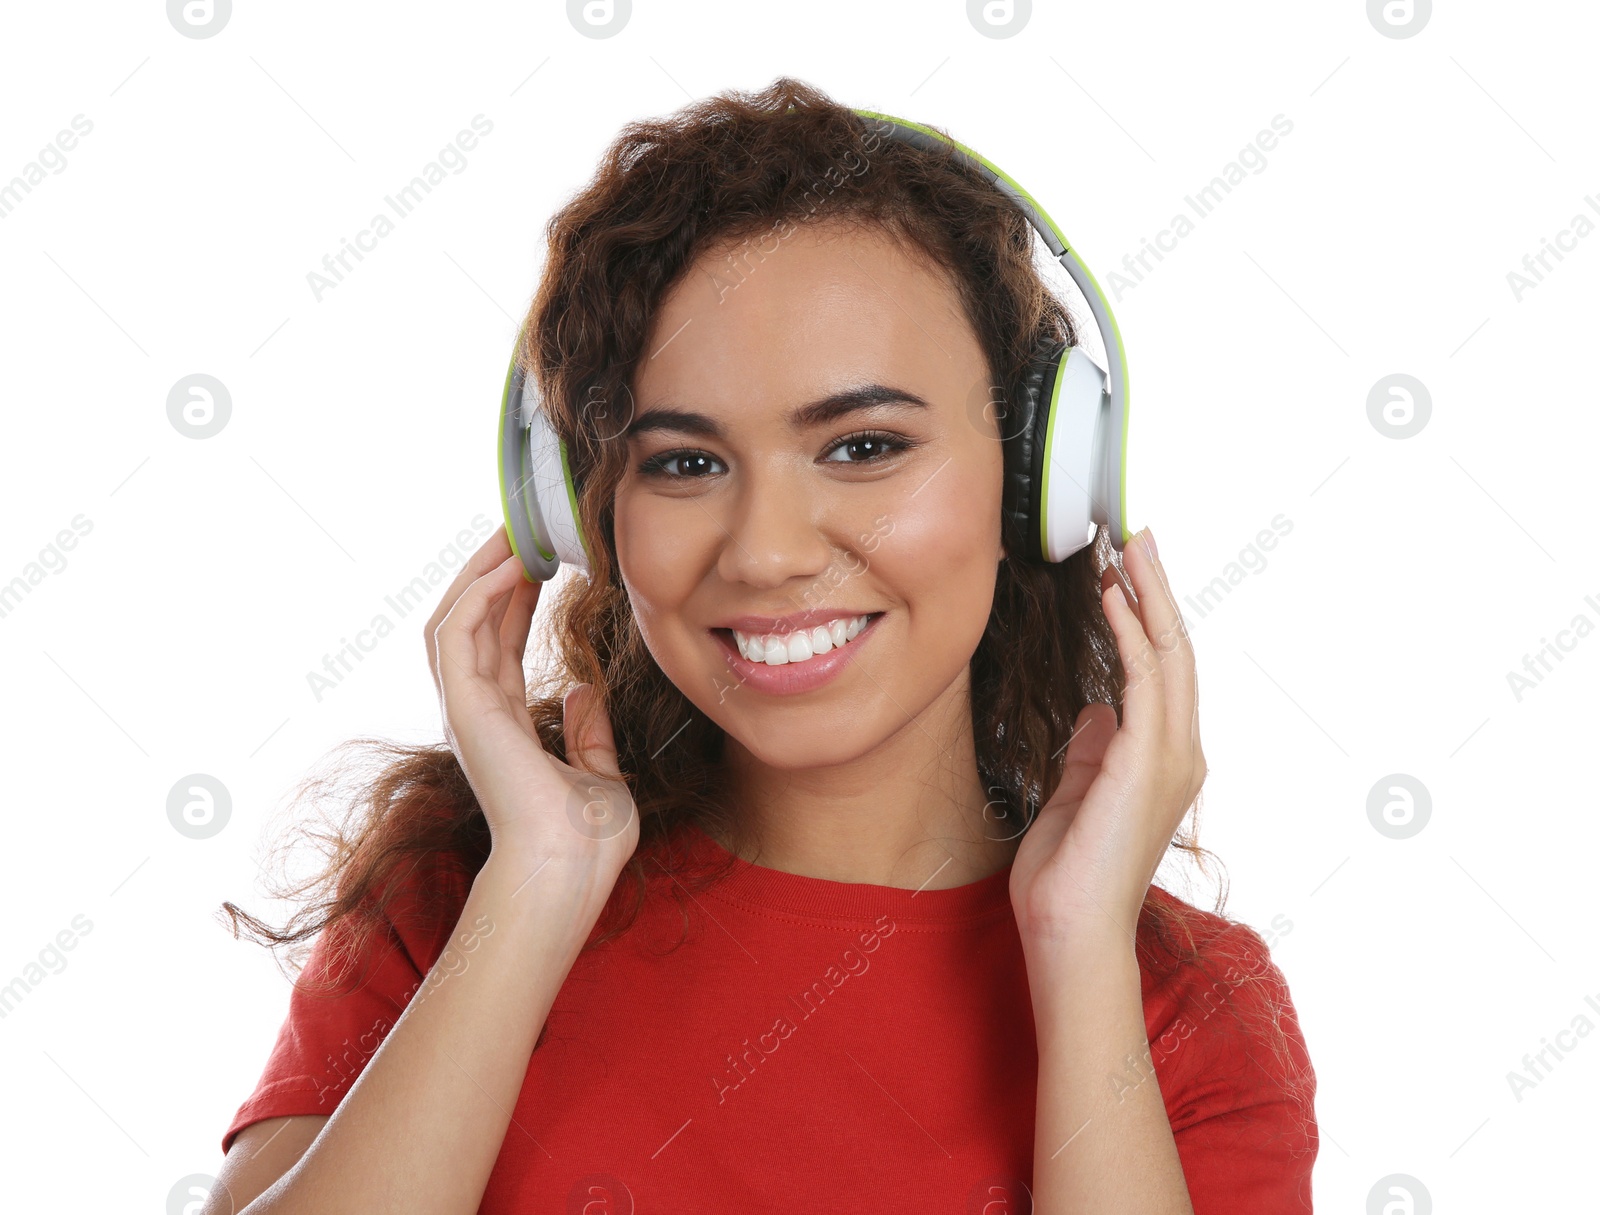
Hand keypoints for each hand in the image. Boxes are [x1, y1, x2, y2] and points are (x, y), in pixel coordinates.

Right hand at [424, 528, 639, 881]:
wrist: (569, 873)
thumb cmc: (585, 842)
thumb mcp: (599, 774)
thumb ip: (589, 734)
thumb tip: (586, 692)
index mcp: (502, 725)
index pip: (499, 643)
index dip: (514, 597)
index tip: (539, 558)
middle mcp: (476, 712)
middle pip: (472, 621)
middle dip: (492, 570)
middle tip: (521, 527)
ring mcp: (465, 709)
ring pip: (454, 618)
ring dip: (480, 572)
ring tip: (513, 532)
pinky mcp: (465, 708)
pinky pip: (457, 634)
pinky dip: (478, 594)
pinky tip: (509, 565)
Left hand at [1008, 527, 1205, 944]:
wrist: (1069, 931)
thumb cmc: (1066, 877)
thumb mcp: (1075, 796)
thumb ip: (1092, 752)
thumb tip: (1097, 711)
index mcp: (1162, 761)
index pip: (1162, 670)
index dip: (1148, 615)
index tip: (1125, 569)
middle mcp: (1178, 753)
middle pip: (1176, 649)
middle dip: (1156, 588)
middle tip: (1136, 533)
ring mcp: (1169, 757)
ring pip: (1169, 654)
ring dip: (1148, 594)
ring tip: (1127, 544)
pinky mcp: (1145, 762)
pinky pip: (1143, 680)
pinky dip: (1131, 632)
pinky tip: (1112, 595)